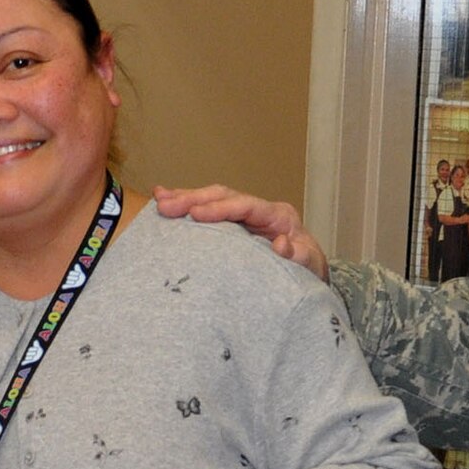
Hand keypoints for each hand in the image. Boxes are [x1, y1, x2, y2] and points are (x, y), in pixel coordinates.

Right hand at [152, 185, 329, 281]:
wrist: (309, 272)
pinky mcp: (234, 223)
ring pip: (213, 198)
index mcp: (278, 216)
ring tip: (159, 200)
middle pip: (224, 196)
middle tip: (166, 205)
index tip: (195, 214)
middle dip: (194, 198)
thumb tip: (281, 244)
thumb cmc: (308, 270)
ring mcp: (246, 214)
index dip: (219, 208)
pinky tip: (164, 199)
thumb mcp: (308, 265)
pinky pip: (209, 209)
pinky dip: (188, 205)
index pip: (245, 205)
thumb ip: (297, 255)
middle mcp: (260, 210)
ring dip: (185, 198)